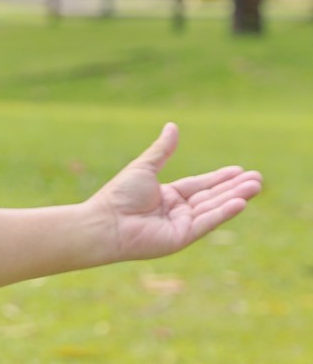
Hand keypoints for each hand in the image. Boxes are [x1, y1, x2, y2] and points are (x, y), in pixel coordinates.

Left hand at [92, 124, 262, 260]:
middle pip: (211, 197)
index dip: (220, 178)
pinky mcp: (181, 238)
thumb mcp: (145, 167)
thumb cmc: (118, 195)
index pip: (200, 185)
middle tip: (257, 178)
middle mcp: (176, 211)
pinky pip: (206, 223)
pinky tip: (240, 202)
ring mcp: (180, 226)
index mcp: (167, 196)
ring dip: (235, 197)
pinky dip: (223, 213)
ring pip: (213, 209)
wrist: (105, 222)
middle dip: (234, 188)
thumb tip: (172, 126)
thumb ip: (163, 150)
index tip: (240, 170)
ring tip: (256, 186)